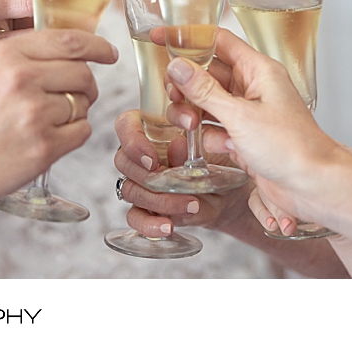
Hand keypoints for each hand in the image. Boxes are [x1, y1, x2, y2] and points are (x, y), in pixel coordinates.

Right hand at [0, 29, 118, 209]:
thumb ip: (18, 56)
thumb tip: (65, 50)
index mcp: (5, 55)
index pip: (70, 40)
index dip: (97, 45)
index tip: (108, 52)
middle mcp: (22, 80)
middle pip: (83, 73)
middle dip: (86, 85)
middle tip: (76, 95)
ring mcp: (34, 115)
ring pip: (83, 104)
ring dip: (74, 112)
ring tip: (45, 122)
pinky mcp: (44, 148)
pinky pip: (82, 132)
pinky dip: (72, 136)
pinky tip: (47, 139)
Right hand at [113, 110, 252, 237]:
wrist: (228, 192)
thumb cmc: (216, 158)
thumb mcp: (209, 147)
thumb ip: (191, 144)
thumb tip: (177, 144)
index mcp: (150, 129)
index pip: (126, 125)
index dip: (133, 142)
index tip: (152, 159)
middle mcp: (139, 154)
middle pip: (123, 161)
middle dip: (148, 176)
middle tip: (173, 182)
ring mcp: (139, 183)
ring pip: (130, 190)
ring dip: (160, 200)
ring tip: (191, 204)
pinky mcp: (145, 209)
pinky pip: (135, 217)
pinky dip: (149, 224)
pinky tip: (167, 227)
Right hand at [161, 28, 351, 226]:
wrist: (313, 186)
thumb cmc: (291, 147)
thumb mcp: (240, 116)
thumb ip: (204, 90)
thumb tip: (177, 66)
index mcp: (258, 70)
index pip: (217, 40)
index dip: (187, 36)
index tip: (160, 36)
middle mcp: (252, 87)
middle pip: (206, 72)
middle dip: (186, 84)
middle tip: (175, 96)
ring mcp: (248, 112)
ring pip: (206, 101)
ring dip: (193, 111)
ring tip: (191, 125)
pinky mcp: (244, 136)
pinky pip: (214, 126)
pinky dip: (207, 134)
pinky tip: (214, 145)